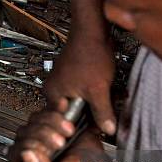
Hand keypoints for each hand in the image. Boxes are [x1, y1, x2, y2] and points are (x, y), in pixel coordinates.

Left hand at [8, 99, 103, 161]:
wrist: (100, 161)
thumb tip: (26, 158)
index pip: (15, 153)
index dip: (31, 148)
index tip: (49, 151)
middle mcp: (30, 150)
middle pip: (23, 133)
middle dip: (44, 136)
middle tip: (62, 142)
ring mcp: (39, 133)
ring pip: (33, 120)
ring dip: (52, 123)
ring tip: (69, 131)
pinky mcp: (50, 120)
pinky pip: (46, 108)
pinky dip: (56, 108)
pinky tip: (64, 111)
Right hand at [45, 0, 116, 134]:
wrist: (93, 30)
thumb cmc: (90, 53)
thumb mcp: (98, 88)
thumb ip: (102, 112)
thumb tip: (107, 129)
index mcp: (53, 94)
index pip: (63, 122)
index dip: (79, 128)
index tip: (93, 132)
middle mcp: (53, 89)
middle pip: (71, 113)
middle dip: (88, 116)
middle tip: (102, 119)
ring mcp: (62, 82)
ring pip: (78, 103)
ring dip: (91, 105)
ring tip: (103, 102)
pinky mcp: (71, 77)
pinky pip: (80, 92)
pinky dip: (91, 94)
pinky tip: (102, 91)